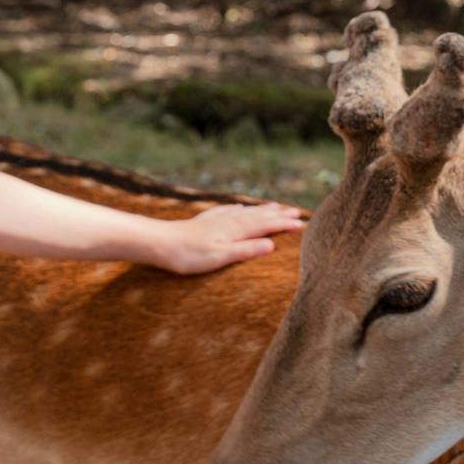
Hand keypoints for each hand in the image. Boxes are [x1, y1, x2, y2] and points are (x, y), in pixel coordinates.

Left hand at [153, 202, 306, 273]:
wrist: (160, 243)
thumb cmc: (189, 255)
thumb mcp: (220, 257)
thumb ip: (245, 250)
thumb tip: (272, 245)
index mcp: (235, 230)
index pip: (265, 225)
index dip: (284, 224)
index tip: (302, 224)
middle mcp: (228, 220)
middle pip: (258, 215)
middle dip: (278, 214)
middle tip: (296, 212)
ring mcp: (217, 218)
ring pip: (245, 212)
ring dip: (262, 210)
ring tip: (275, 206)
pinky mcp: (206, 220)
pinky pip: (228, 211)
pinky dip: (239, 208)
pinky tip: (239, 207)